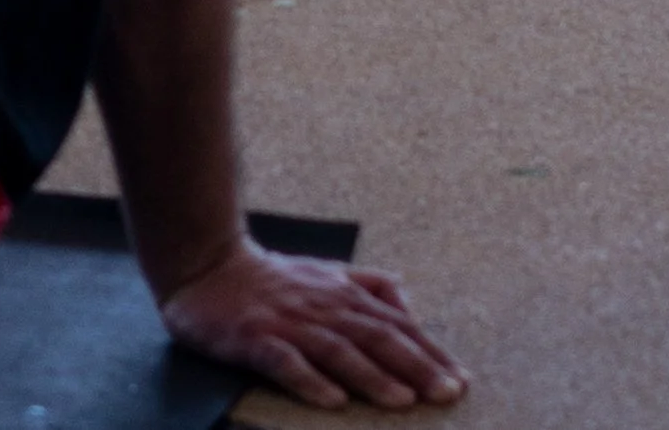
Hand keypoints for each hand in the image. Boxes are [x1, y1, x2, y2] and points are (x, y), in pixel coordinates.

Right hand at [160, 238, 465, 413]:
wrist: (209, 267)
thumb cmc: (273, 278)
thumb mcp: (326, 273)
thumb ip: (367, 285)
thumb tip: (408, 297)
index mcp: (342, 292)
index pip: (395, 324)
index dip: (429, 350)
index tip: (459, 378)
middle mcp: (322, 306)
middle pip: (376, 337)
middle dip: (415, 365)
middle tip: (447, 392)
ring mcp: (289, 323)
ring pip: (338, 350)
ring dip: (372, 376)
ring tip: (403, 399)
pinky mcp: (256, 339)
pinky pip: (287, 362)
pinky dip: (311, 381)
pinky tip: (332, 401)